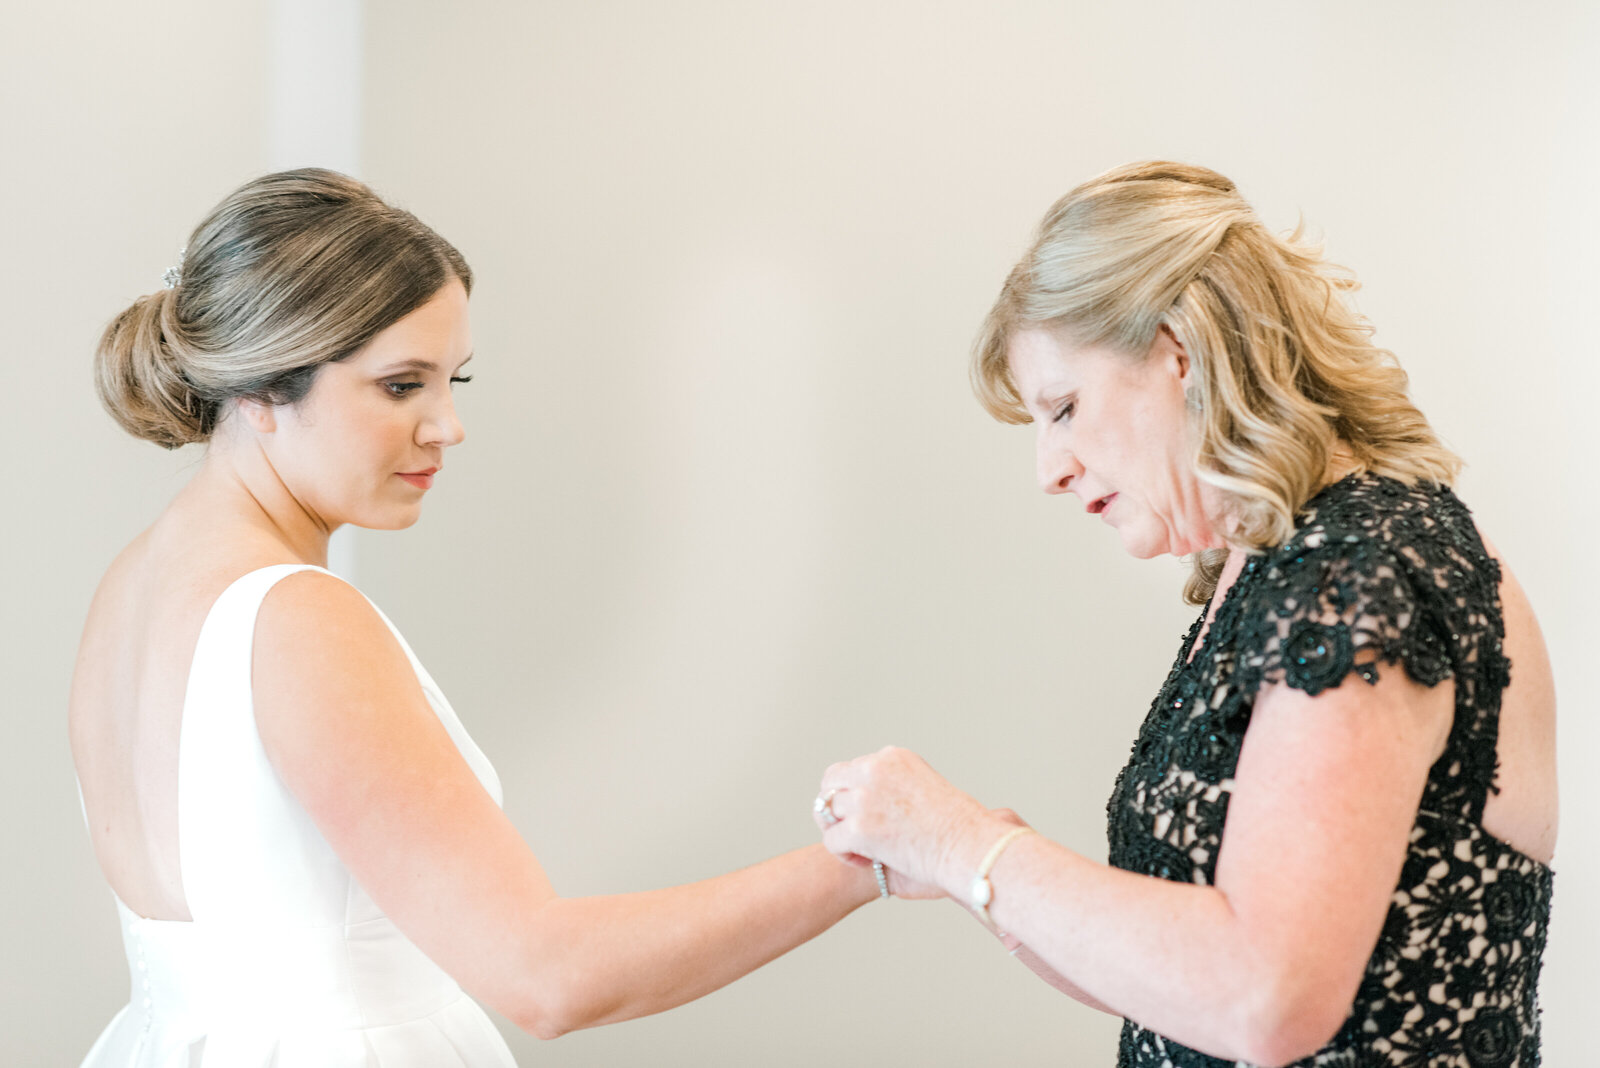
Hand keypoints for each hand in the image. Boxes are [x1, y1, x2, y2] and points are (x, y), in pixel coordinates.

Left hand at [812, 746, 1003, 896]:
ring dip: (840, 833)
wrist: (972, 846)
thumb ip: (896, 786)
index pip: (851, 769)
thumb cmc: (957, 827)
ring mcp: (866, 798)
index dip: (852, 794)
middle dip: (834, 808)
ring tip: (862, 850)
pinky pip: (832, 840)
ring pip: (827, 812)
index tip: (868, 816)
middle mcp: (875, 769)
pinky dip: (844, 855)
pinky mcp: (861, 828)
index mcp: (892, 757)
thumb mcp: (924, 787)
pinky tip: (867, 862)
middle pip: (830, 783)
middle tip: (849, 832)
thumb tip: (872, 803)